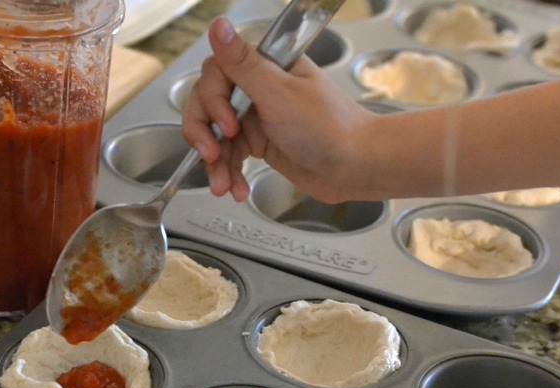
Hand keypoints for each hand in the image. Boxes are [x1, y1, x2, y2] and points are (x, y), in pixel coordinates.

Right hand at [181, 16, 375, 203]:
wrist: (356, 167)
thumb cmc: (330, 128)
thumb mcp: (280, 94)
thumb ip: (243, 64)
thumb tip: (219, 27)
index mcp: (265, 67)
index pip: (215, 74)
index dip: (213, 102)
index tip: (227, 124)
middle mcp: (258, 88)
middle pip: (207, 105)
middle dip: (204, 134)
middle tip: (212, 154)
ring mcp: (257, 117)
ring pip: (215, 135)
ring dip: (215, 163)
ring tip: (222, 184)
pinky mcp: (260, 143)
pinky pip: (230, 156)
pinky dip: (229, 173)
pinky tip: (235, 188)